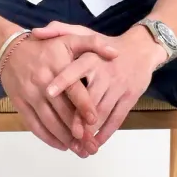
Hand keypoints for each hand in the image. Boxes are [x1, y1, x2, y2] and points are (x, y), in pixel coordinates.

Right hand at [0, 32, 117, 155]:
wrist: (11, 50)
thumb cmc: (45, 47)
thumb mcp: (69, 38)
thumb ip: (93, 44)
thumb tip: (115, 53)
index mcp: (57, 64)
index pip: (73, 88)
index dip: (84, 105)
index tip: (95, 120)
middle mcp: (42, 81)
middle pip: (62, 111)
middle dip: (78, 130)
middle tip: (92, 146)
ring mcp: (30, 94)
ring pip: (49, 121)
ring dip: (65, 139)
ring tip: (80, 150)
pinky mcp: (20, 104)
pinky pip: (34, 125)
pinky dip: (48, 138)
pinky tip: (61, 145)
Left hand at [32, 21, 165, 148]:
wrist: (141, 49)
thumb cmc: (105, 44)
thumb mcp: (84, 33)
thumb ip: (60, 31)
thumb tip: (36, 32)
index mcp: (91, 57)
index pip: (75, 69)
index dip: (62, 80)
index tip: (48, 92)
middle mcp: (105, 72)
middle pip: (90, 98)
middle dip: (78, 117)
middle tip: (67, 133)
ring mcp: (119, 86)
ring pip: (103, 112)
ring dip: (91, 130)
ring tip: (78, 145)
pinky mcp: (130, 98)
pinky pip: (117, 118)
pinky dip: (107, 133)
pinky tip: (96, 143)